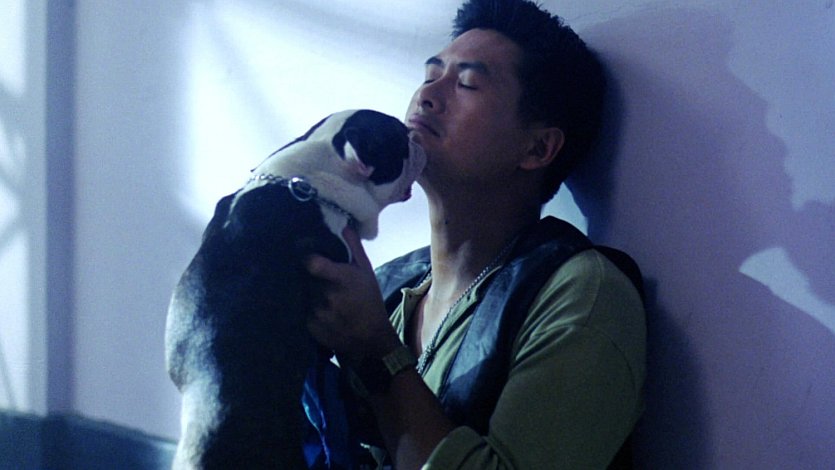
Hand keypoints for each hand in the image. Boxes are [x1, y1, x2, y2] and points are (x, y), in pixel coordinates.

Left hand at [306, 226, 401, 363]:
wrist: (371, 339)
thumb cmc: (369, 300)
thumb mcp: (366, 271)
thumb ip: (354, 247)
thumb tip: (344, 225)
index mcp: (343, 280)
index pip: (313, 264)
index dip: (306, 258)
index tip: (307, 256)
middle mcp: (328, 297)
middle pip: (305, 278)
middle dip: (309, 277)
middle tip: (317, 278)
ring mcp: (319, 314)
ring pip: (303, 294)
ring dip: (308, 293)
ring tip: (321, 295)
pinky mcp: (311, 327)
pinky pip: (302, 311)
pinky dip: (308, 309)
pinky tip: (321, 310)